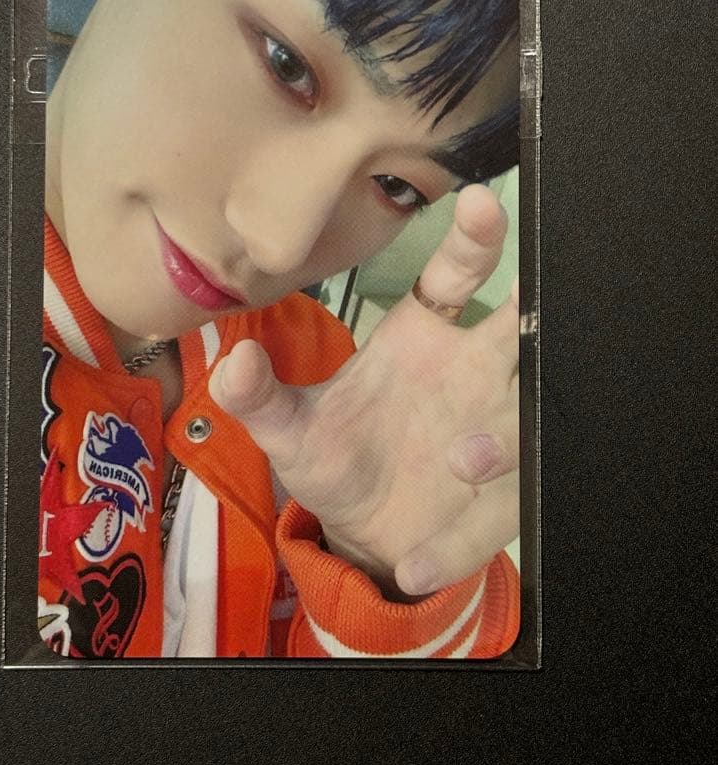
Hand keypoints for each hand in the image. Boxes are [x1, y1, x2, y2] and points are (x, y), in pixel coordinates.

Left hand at [208, 184, 518, 599]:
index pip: (457, 277)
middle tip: (532, 304)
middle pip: (518, 335)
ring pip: (520, 422)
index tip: (480, 203)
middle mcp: (471, 376)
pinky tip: (421, 561)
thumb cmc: (337, 458)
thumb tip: (233, 359)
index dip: (473, 241)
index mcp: (424, 340)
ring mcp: (494, 437)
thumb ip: (262, 396)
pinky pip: (495, 513)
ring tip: (464, 459)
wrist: (362, 532)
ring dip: (502, 437)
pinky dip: (464, 537)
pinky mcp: (496, 504)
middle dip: (532, 314)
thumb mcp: (290, 430)